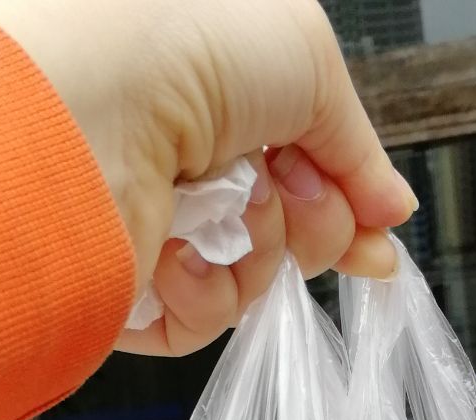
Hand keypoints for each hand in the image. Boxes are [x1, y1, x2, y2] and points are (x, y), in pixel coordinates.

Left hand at [0, 0, 413, 355]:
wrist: (85, 102)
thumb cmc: (175, 42)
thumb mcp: (307, 59)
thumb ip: (357, 142)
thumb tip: (390, 206)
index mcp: (217, 88)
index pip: (305, 164)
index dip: (347, 202)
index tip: (374, 234)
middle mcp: (183, 150)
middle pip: (289, 227)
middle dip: (311, 223)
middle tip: (287, 189)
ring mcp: (154, 215)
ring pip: (250, 278)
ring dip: (260, 253)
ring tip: (227, 212)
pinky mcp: (123, 280)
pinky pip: (198, 321)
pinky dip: (206, 296)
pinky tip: (183, 257)